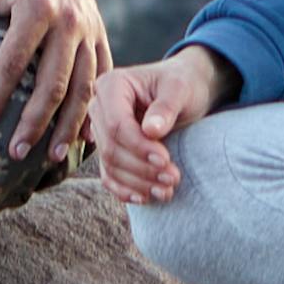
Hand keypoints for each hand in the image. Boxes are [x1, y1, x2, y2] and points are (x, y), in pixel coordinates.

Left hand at [0, 0, 109, 163]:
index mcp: (37, 6)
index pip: (15, 60)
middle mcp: (69, 21)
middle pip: (54, 81)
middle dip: (35, 120)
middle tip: (15, 151)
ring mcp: (89, 30)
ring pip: (85, 86)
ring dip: (68, 124)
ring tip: (50, 156)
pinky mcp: (100, 36)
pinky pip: (103, 78)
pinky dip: (96, 110)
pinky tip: (86, 138)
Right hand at [81, 40, 221, 203]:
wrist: (184, 91)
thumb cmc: (182, 84)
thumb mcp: (180, 89)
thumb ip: (166, 107)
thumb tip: (151, 130)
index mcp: (111, 86)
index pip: (116, 124)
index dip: (139, 146)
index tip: (165, 160)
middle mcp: (99, 108)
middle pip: (111, 147)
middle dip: (141, 168)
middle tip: (173, 178)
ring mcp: (101, 130)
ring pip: (110, 165)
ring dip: (137, 183)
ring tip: (167, 190)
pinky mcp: (109, 149)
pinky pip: (109, 175)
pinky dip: (125, 190)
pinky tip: (145, 198)